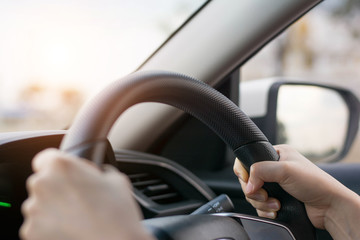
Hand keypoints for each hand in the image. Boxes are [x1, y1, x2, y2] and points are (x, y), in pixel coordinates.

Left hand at [20, 149, 153, 239]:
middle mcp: (42, 185)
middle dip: (57, 188)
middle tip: (79, 198)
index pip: (46, 157)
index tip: (68, 174)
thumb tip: (96, 175)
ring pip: (39, 204)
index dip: (58, 166)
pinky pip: (37, 225)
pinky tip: (71, 230)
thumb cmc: (117, 214)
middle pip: (42, 181)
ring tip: (77, 218)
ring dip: (53, 208)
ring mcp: (34, 211)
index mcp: (61, 166)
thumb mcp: (116, 179)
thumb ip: (98, 172)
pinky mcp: (30, 233)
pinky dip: (50, 228)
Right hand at [233, 145, 357, 229]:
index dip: (244, 172)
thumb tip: (248, 184)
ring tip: (276, 204)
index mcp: (275, 154)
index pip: (248, 159)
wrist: (329, 207)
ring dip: (262, 203)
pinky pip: (260, 206)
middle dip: (255, 191)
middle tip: (265, 195)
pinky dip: (266, 210)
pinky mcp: (276, 200)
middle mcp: (274, 169)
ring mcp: (275, 185)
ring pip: (253, 195)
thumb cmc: (315, 183)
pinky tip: (277, 210)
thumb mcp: (285, 170)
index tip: (248, 181)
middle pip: (248, 180)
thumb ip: (261, 171)